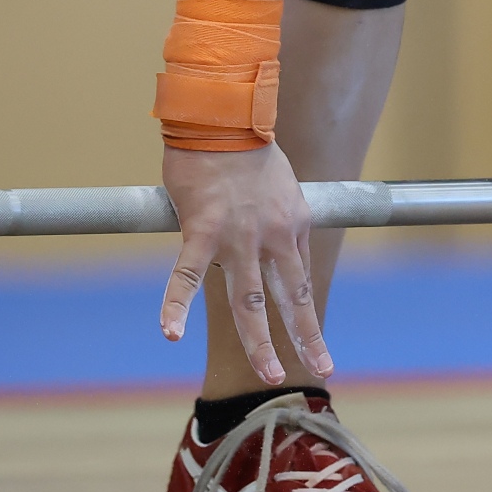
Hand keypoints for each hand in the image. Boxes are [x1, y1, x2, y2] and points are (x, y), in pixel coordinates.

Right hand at [160, 142, 332, 384]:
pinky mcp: (202, 230)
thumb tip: (270, 243)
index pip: (301, 281)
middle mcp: (274, 237)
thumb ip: (276, 219)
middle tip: (320, 370)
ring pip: (251, 301)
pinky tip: (171, 334)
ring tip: (270, 375)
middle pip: (290, 299)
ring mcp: (238, 238)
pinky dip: (175, 306)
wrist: (225, 117)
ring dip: (261, 341)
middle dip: (305, 339)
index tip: (320, 350)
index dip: (308, 318)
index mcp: (294, 226)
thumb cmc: (247, 149)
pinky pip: (186, 276)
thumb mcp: (282, 187)